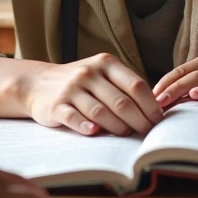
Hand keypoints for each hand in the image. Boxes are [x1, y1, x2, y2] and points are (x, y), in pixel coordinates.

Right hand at [19, 54, 162, 135]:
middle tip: (147, 133)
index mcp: (105, 63)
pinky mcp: (56, 105)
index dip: (151, 105)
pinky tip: (95, 132)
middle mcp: (89, 73)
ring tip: (126, 134)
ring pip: (101, 112)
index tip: (159, 120)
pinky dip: (86, 127)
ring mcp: (71, 89)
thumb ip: (124, 86)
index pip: (136, 85)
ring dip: (118, 127)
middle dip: (139, 121)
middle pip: (121, 102)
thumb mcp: (101, 74)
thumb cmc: (80, 83)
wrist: (38, 83)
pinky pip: (74, 118)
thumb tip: (154, 109)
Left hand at [152, 53, 197, 108]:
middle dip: (165, 86)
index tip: (145, 99)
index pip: (178, 71)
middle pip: (184, 72)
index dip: (161, 84)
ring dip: (178, 88)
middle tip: (150, 102)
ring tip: (164, 100)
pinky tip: (194, 96)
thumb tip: (168, 107)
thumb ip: (194, 94)